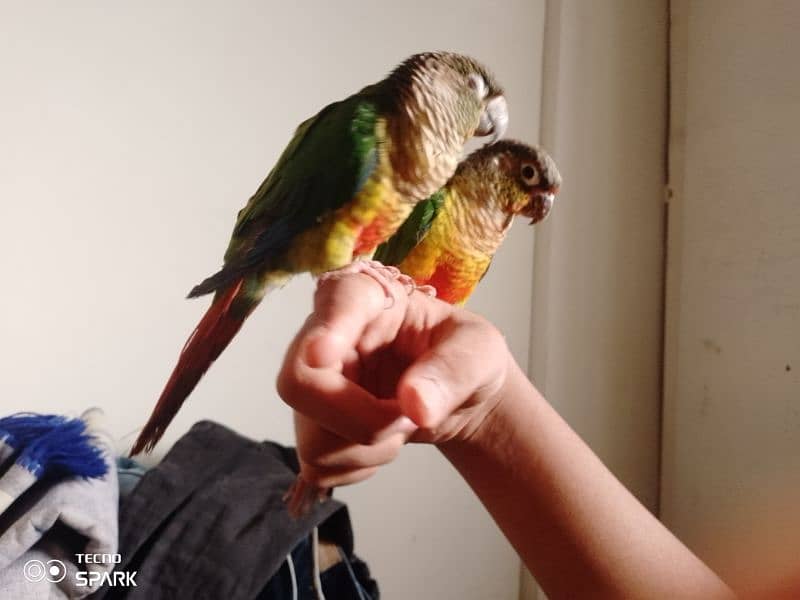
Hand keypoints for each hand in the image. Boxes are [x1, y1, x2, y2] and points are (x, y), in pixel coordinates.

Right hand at [277, 270, 511, 488]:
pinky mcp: (312, 423)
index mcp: (372, 297)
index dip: (327, 328)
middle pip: (300, 383)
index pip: (338, 299)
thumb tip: (416, 403)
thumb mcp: (479, 353)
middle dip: (359, 419)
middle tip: (407, 418)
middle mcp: (328, 334)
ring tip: (403, 423)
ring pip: (311, 436)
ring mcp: (314, 381)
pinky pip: (317, 464)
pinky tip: (383, 441)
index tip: (324, 353)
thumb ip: (454, 370)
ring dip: (368, 447)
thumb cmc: (466, 358)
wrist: (460, 396)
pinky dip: (359, 466)